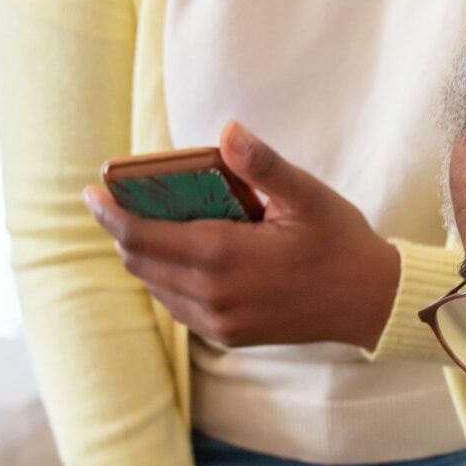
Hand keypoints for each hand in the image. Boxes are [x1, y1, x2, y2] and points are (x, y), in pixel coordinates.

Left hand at [85, 120, 402, 350]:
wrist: (373, 304)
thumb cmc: (341, 243)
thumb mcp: (309, 196)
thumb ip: (263, 164)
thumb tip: (227, 130)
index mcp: (225, 257)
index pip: (142, 237)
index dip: (110, 213)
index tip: (92, 190)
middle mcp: (213, 296)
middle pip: (139, 262)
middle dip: (120, 230)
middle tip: (114, 198)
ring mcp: (219, 322)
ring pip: (155, 286)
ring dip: (142, 254)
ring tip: (146, 221)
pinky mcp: (228, 336)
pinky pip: (178, 305)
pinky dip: (166, 277)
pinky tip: (180, 253)